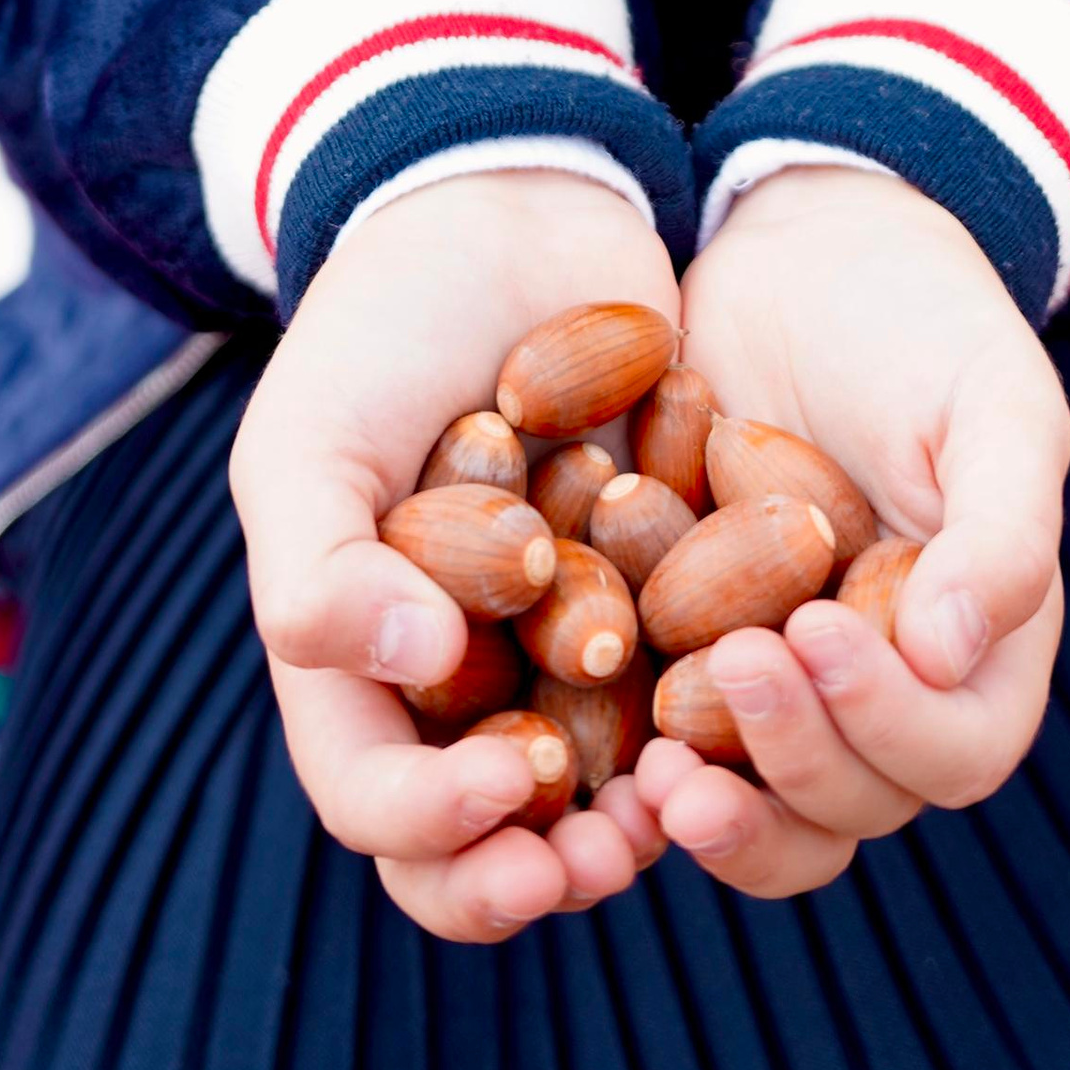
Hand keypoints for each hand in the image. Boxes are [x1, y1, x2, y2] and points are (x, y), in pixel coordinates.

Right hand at [230, 166, 679, 941]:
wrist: (509, 205)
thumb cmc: (381, 324)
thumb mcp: (311, 435)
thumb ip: (319, 567)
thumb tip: (414, 666)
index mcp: (359, 663)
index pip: (379, 802)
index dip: (434, 833)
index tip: (508, 794)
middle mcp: (464, 678)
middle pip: (491, 836)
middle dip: (547, 864)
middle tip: (614, 846)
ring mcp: (567, 638)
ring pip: (603, 779)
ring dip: (644, 810)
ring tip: (692, 792)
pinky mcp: (664, 589)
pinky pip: (693, 679)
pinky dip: (718, 708)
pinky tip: (758, 690)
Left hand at [636, 167, 1069, 898]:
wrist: (803, 258)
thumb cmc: (926, 322)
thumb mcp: (995, 401)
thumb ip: (999, 529)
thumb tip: (948, 656)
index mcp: (978, 654)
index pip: (953, 747)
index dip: (889, 721)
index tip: (816, 632)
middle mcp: (882, 700)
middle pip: (851, 802)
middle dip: (790, 762)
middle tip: (728, 672)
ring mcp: (781, 694)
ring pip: (761, 811)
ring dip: (716, 814)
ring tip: (654, 775)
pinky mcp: (685, 664)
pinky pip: (667, 747)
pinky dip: (633, 770)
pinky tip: (581, 745)